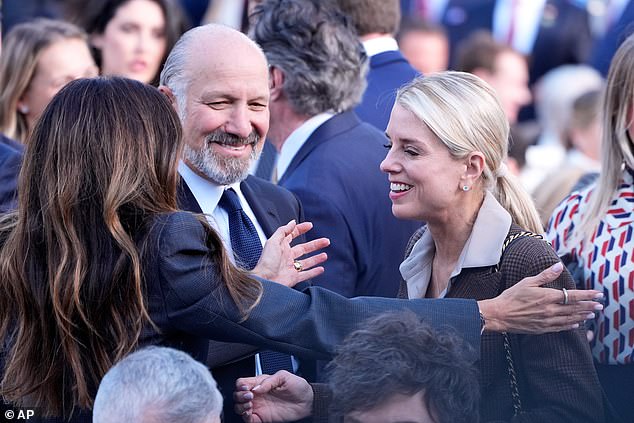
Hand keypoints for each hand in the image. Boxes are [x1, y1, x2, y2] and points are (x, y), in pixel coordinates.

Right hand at [234, 371, 313, 422]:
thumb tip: (256, 387)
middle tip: (250, 396)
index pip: (242, 382)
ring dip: (241, 406)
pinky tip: (249, 413)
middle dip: (240, 395)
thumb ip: (269, 381)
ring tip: (250, 404)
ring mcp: (258, 406)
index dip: (241, 385)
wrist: (307, 401)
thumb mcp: (284, 376)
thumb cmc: (297, 386)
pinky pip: (247, 419)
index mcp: (260, 383)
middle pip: (237, 395)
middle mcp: (257, 395)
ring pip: (239, 407)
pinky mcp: (262, 417)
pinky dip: (245, 417)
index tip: (247, 388)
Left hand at [252, 220, 328, 286]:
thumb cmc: (267, 261)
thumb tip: (292, 222)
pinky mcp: (294, 278)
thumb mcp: (273, 241)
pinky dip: (314, 272)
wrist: (264, 280)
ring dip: (316, 258)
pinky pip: (306, 274)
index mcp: (281, 247)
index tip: (310, 225)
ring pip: (307, 262)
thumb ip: (283, 231)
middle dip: (315, 244)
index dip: (301, 229)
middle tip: (326, 241)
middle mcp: (287, 257)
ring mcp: (291, 268)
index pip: (292, 235)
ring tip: (325, 255)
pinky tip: (321, 269)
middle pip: (304, 249)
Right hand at [478, 262, 603, 333]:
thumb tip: (558, 266)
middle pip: (575, 308)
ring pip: (570, 319)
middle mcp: (550, 310)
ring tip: (591, 314)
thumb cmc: (511, 296)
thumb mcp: (527, 282)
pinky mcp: (542, 329)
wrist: (499, 314)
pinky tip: (576, 325)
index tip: (598, 294)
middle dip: (589, 307)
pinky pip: (560, 328)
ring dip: (582, 316)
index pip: (573, 295)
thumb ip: (545, 275)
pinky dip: (570, 326)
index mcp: (547, 297)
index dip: (587, 295)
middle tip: (600, 306)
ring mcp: (547, 321)